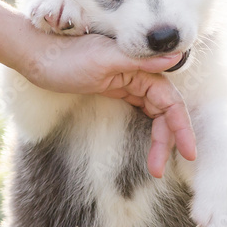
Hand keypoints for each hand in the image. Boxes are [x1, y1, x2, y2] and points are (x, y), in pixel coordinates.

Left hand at [21, 34, 195, 177]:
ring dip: (158, 141)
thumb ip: (141, 59)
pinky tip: (149, 147)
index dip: (181, 128)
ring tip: (154, 168)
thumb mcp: (104, 59)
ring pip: (155, 116)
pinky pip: (143, 113)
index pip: (171, 102)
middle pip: (165, 113)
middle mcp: (141, 74)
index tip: (188, 153)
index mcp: (141, 67)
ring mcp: (130, 84)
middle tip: (158, 170)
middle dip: (167, 142)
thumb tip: (176, 56)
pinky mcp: (119, 91)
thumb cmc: (67, 57)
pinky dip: (149, 131)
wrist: (38, 57)